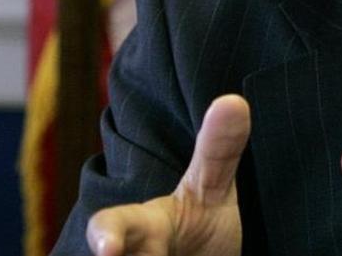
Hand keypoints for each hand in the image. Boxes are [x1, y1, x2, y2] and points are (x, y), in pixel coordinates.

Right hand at [86, 95, 250, 255]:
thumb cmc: (198, 230)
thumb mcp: (210, 191)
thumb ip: (218, 151)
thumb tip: (234, 101)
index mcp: (141, 230)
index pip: (112, 227)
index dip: (107, 236)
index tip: (109, 246)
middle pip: (119, 255)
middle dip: (119, 255)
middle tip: (119, 254)